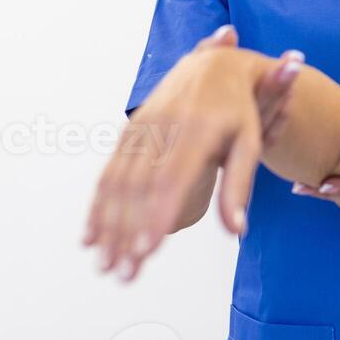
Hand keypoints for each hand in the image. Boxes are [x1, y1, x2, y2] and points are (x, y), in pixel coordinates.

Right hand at [82, 25, 301, 281]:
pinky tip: (91, 238)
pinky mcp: (128, 131)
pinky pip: (108, 171)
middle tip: (124, 275)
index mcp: (197, 128)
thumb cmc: (237, 111)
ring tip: (106, 266)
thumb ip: (239, 186)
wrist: (213, 65)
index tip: (147, 251)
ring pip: (117, 182)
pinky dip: (97, 206)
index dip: (157, 215)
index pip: (172, 178)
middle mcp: (163, 126)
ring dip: (108, 226)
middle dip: (128, 233)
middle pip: (139, 187)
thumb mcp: (249, 142)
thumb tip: (237, 230)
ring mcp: (140, 127)